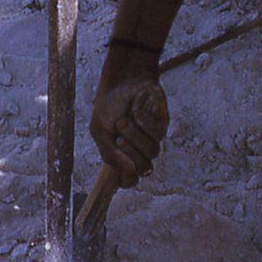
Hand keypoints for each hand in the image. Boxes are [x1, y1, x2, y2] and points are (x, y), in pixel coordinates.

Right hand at [91, 64, 169, 188]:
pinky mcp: (162, 125)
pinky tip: (136, 111)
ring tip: (124, 121)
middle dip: (131, 153)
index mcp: (121, 156)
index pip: (129, 179)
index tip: (122, 172)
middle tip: (119, 139)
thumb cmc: (109, 107)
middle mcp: (138, 151)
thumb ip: (110, 153)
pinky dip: (144, 122)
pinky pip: (158, 133)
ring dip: (136, 136)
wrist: (121, 81)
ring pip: (152, 151)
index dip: (128, 180)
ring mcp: (151, 138)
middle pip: (143, 168)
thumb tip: (130, 170)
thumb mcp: (100, 131)